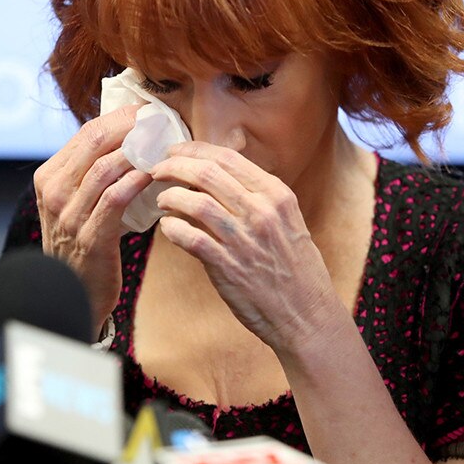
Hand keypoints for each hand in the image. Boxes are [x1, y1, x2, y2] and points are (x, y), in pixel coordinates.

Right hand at [34, 104, 150, 329]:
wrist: (75, 293)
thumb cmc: (86, 243)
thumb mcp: (79, 202)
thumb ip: (94, 173)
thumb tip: (130, 137)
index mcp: (49, 177)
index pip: (86, 134)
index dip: (119, 117)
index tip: (146, 111)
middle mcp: (53, 192)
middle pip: (94, 142)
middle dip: (130, 126)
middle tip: (159, 120)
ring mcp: (68, 215)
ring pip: (104, 168)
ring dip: (137, 152)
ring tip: (162, 143)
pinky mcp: (89, 237)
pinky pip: (114, 199)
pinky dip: (135, 182)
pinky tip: (153, 175)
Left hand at [150, 141, 339, 351]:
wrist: (306, 314)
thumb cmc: (295, 268)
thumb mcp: (287, 220)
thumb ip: (257, 197)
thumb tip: (217, 176)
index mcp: (276, 195)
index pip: (228, 158)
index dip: (195, 149)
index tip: (175, 150)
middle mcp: (262, 212)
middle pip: (207, 173)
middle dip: (174, 166)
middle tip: (157, 170)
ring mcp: (244, 239)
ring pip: (195, 202)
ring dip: (170, 197)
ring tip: (161, 199)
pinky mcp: (228, 266)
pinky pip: (190, 238)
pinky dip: (173, 228)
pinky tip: (168, 228)